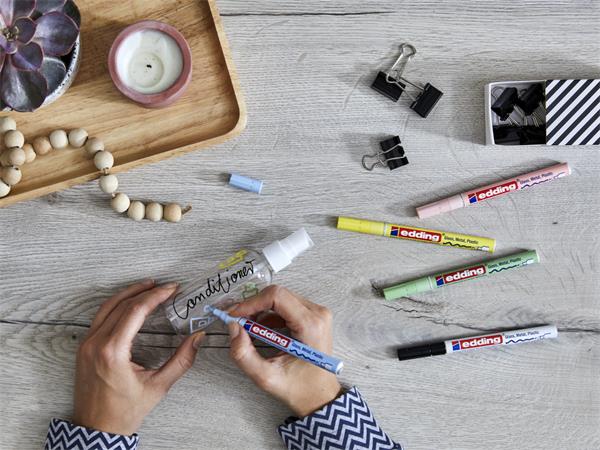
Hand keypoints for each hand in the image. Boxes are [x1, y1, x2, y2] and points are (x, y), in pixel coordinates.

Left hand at [73, 280, 204, 434]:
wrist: (97, 429)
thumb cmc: (125, 411)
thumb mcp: (158, 386)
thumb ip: (182, 360)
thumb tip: (198, 338)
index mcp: (112, 352)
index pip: (135, 311)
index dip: (155, 296)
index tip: (171, 289)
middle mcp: (95, 344)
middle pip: (122, 305)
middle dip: (145, 292)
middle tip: (165, 287)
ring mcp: (86, 344)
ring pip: (107, 307)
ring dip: (129, 293)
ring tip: (148, 286)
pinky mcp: (84, 347)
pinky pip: (99, 317)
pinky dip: (116, 305)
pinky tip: (129, 303)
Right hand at [228, 285, 341, 416]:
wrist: (321, 396)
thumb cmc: (300, 389)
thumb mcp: (266, 377)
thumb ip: (244, 354)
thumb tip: (233, 328)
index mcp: (311, 325)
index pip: (277, 296)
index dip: (252, 302)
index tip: (235, 314)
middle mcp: (318, 314)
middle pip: (278, 295)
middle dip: (254, 306)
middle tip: (238, 322)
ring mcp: (317, 314)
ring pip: (281, 299)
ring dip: (261, 311)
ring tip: (248, 329)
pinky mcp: (313, 316)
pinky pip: (287, 306)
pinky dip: (270, 315)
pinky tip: (262, 331)